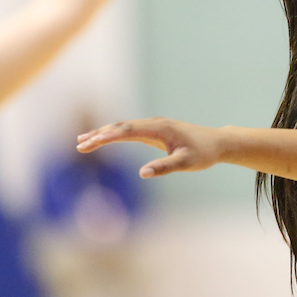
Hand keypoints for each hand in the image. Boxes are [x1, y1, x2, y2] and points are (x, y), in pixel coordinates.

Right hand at [77, 117, 222, 177]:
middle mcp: (155, 123)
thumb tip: (142, 173)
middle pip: (121, 127)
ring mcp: (155, 126)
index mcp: (160, 129)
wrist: (217, 143)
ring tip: (83, 141)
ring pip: (124, 127)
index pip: (126, 131)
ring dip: (104, 133)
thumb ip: (165, 167)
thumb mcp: (186, 163)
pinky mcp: (156, 131)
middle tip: (79, 145)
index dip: (106, 137)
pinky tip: (105, 139)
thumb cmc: (203, 154)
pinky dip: (115, 134)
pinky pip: (131, 131)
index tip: (88, 144)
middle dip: (99, 135)